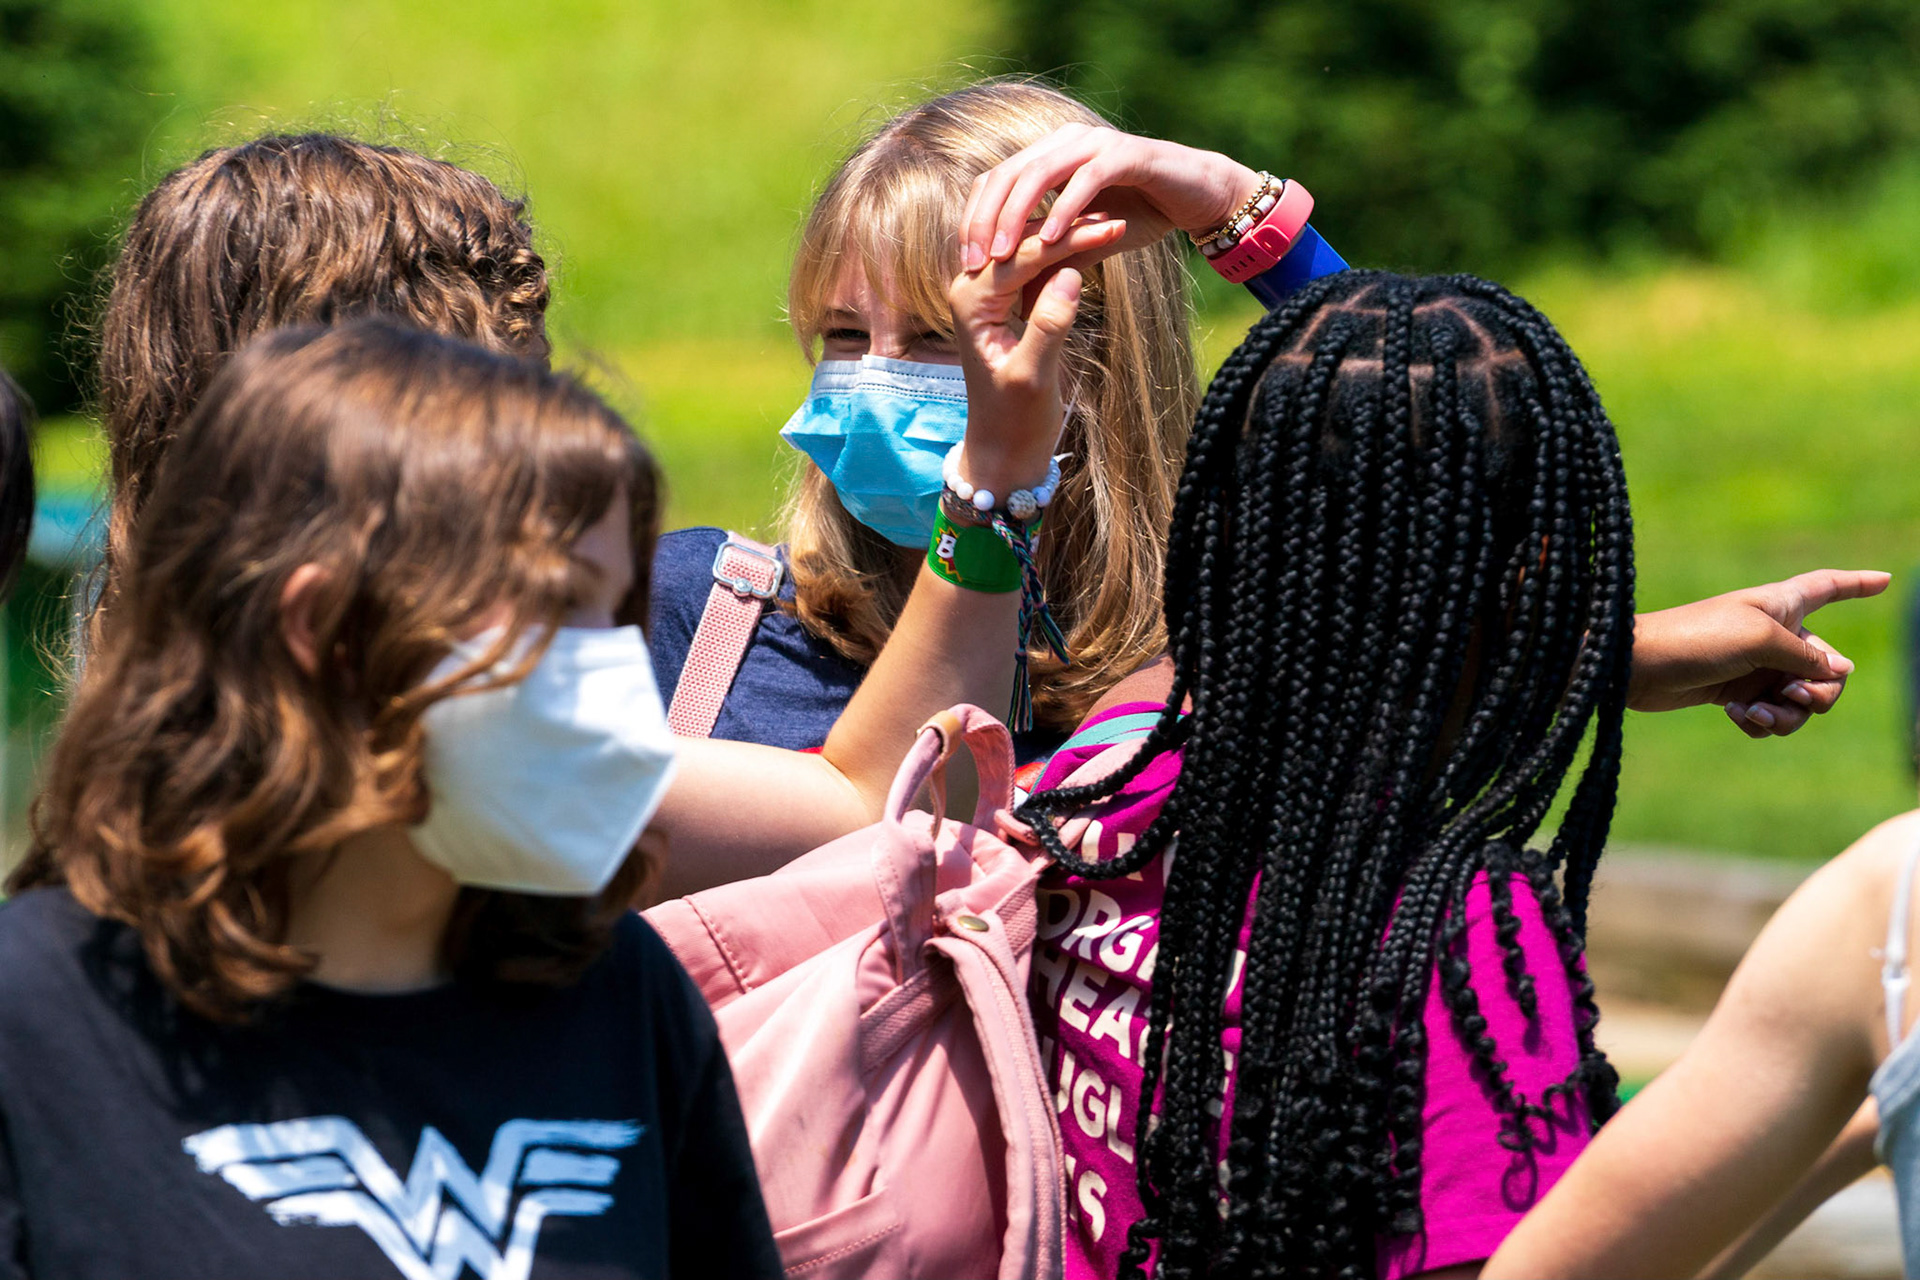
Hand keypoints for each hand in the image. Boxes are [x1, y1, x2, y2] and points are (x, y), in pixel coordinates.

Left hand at [948, 218, 1123, 493]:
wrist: (1002, 447)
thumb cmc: (1014, 419)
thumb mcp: (1032, 376)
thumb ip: (1049, 325)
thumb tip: (1070, 273)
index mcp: (971, 300)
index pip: (1024, 254)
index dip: (1070, 239)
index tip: (1114, 228)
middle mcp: (972, 288)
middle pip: (1025, 244)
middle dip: (1072, 231)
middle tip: (1118, 220)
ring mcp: (988, 293)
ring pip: (1032, 251)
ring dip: (1070, 239)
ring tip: (1113, 227)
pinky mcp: (1004, 303)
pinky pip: (1035, 268)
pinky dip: (1065, 257)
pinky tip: (1095, 246)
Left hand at [959, 123, 1261, 271]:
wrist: (1199, 195)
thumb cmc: (1142, 215)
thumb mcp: (1088, 242)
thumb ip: (1055, 258)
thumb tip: (1018, 294)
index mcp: (1048, 156)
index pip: (993, 182)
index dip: (974, 219)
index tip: (966, 262)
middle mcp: (1064, 143)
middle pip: (1005, 174)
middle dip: (985, 219)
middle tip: (976, 261)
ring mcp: (1093, 144)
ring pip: (1037, 173)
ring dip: (1016, 215)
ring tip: (1002, 255)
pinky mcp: (1124, 154)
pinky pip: (1085, 179)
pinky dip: (1065, 209)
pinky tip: (1051, 241)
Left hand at [1628, 569, 1891, 737]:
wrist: (1637, 668)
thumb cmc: (1696, 639)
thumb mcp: (1760, 640)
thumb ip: (1807, 657)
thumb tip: (1843, 671)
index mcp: (1782, 605)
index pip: (1829, 586)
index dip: (1858, 583)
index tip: (1887, 580)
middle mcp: (1775, 634)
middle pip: (1829, 669)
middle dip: (1820, 691)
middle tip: (1790, 693)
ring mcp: (1756, 666)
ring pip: (1802, 701)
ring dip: (1789, 714)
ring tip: (1756, 712)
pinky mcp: (1736, 694)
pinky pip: (1772, 716)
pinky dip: (1762, 721)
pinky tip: (1738, 715)